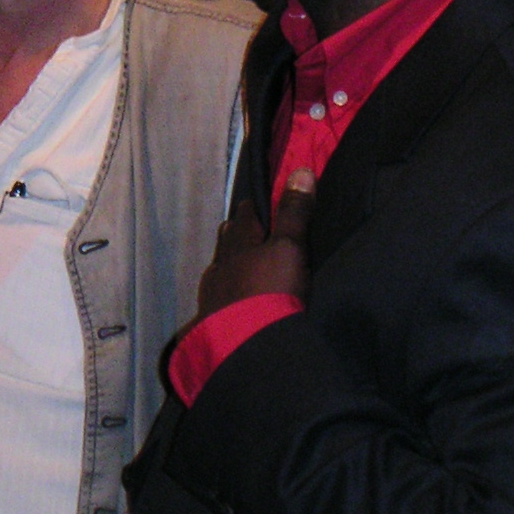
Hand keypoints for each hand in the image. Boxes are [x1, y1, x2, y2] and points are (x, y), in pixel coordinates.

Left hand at [193, 170, 313, 319]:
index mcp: (240, 244)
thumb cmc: (270, 289)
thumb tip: (301, 171)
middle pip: (226, 243)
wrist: (245, 342)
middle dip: (233, 235)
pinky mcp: (212, 321)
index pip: (244, 219)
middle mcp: (222, 265)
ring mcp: (213, 294)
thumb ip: (294, 213)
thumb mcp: (290, 247)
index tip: (252, 203)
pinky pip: (215, 300)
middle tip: (237, 227)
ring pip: (218, 270)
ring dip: (225, 265)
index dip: (250, 210)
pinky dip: (222, 295)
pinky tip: (223, 301)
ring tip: (231, 263)